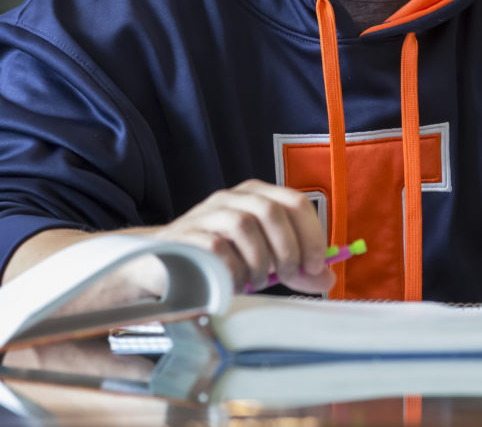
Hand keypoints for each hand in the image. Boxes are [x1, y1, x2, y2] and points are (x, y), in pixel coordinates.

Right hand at [3, 180, 332, 313]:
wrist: (154, 270)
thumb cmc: (213, 264)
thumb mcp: (259, 262)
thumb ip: (293, 267)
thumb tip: (327, 278)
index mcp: (252, 197)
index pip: (294, 201)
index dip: (311, 233)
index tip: (316, 266)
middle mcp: (229, 199)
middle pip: (272, 211)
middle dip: (288, 248)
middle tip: (289, 276)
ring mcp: (203, 215)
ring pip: (246, 227)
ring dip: (260, 262)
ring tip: (256, 282)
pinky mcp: (183, 238)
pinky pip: (218, 250)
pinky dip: (232, 271)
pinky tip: (230, 284)